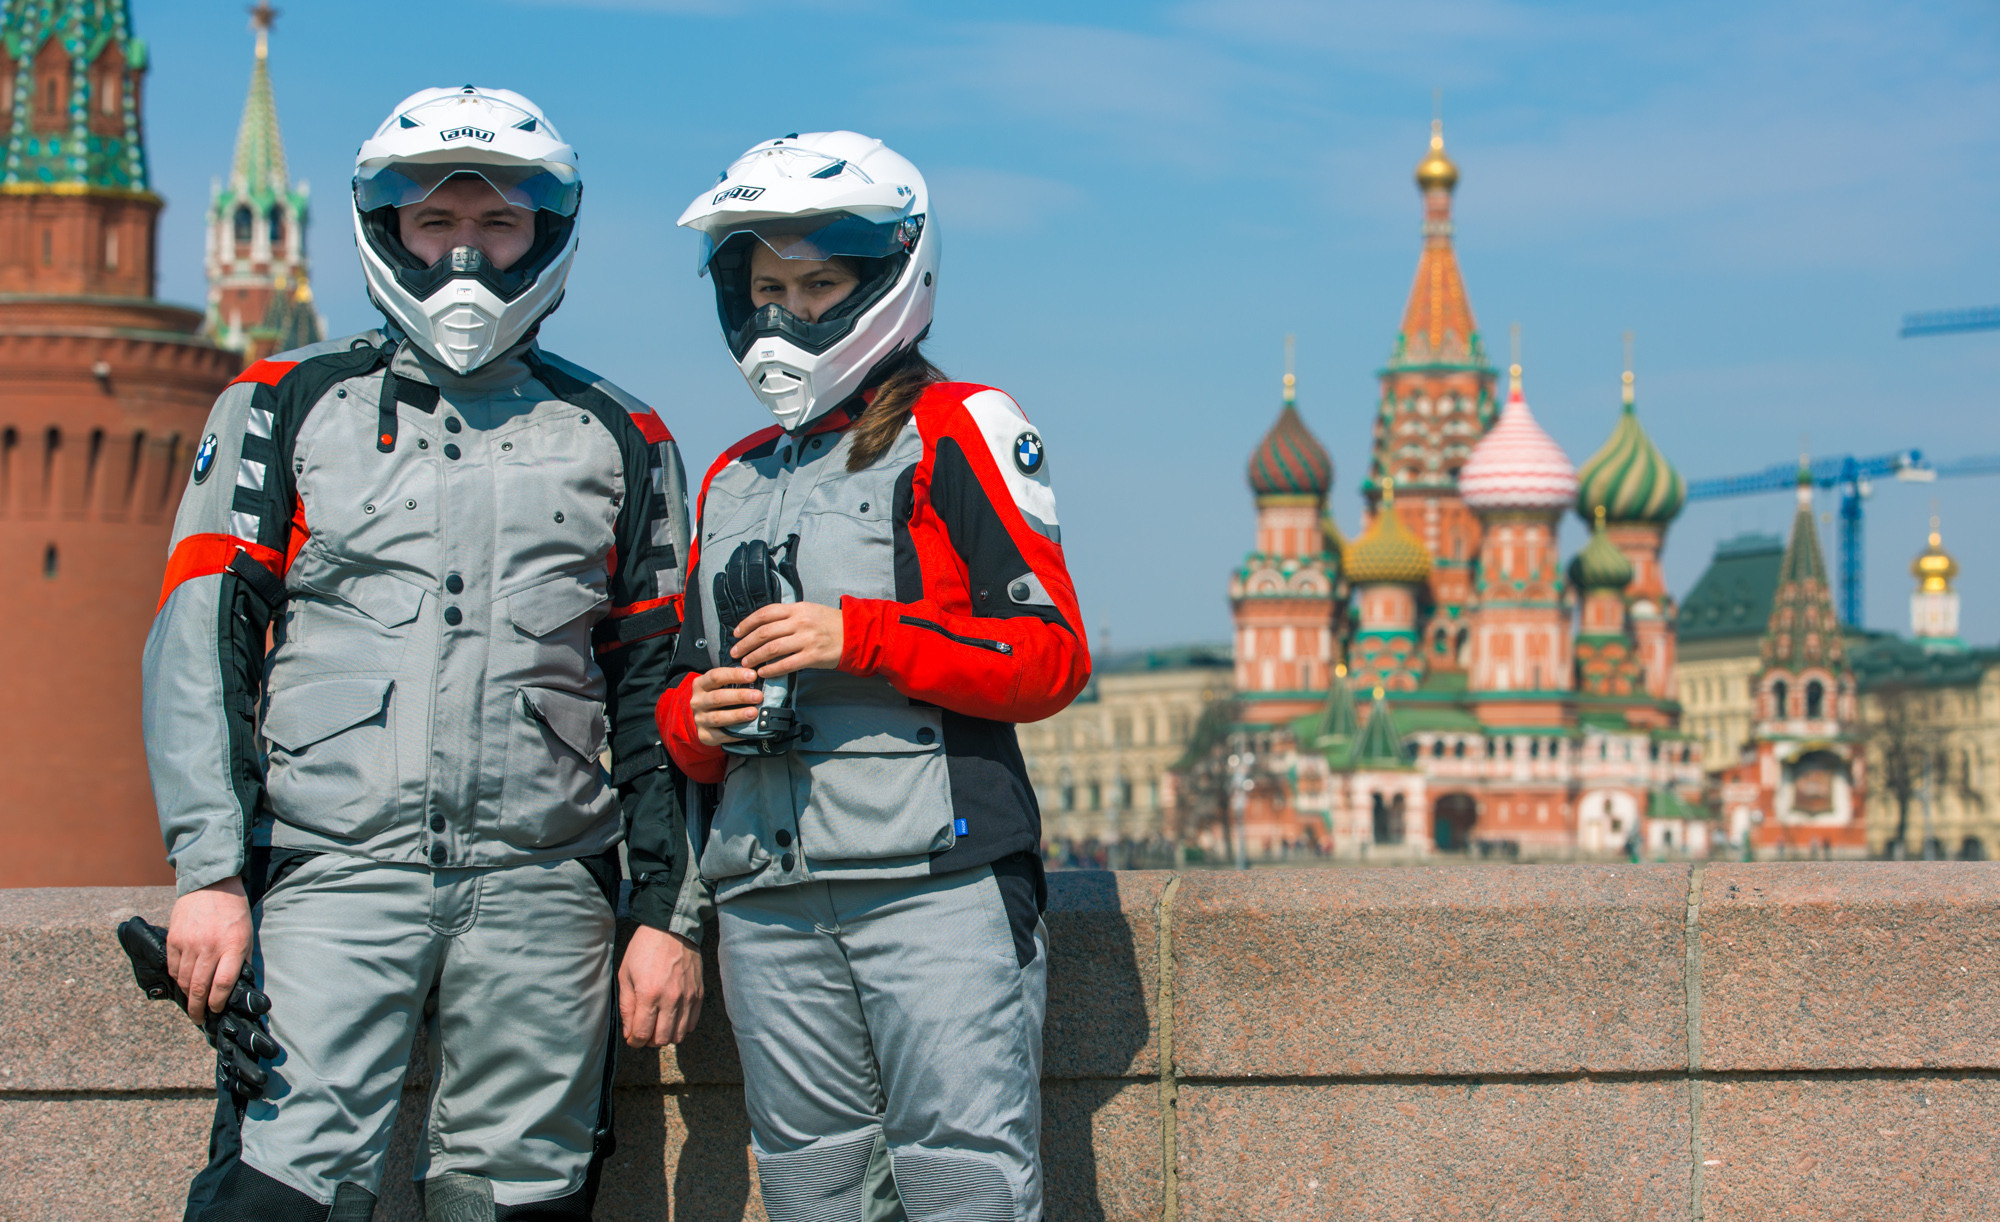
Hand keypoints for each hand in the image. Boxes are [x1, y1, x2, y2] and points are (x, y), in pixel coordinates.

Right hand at [166, 878, 251, 1024]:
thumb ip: (241, 959)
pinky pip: (173, 967)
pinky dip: (177, 979)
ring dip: (187, 996)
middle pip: (200, 987)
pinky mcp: (174, 939)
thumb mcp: (246, 934)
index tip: (216, 1010)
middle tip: (199, 1019)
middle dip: (198, 1008)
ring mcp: (189, 943)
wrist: (211, 884)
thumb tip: (237, 985)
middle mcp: (209, 947)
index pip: (223, 984)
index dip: (218, 1002)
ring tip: (191, 1004)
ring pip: (184, 980)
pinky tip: (183, 983)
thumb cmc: (234, 911)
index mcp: (232, 946)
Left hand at [618, 925, 703, 1046]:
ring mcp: (687, 997)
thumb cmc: (644, 949)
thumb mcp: (625, 975)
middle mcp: (671, 999)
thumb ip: (627, 1007)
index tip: (632, 1037)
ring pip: (678, 1035)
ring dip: (666, 1035)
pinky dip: (681, 1026)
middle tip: (644, 1030)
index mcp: (648, 994)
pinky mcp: (698, 993)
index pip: (642, 1034)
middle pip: (661, 1039)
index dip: (634, 1041)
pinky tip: (672, 1017)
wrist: (671, 928)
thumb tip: (629, 1032)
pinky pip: (692, 1023)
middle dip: (649, 1040)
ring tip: (658, 1024)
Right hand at [690, 666, 763, 745]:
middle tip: (758, 696)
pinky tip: (749, 729)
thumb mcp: (720, 685)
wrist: (703, 718)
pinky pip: (721, 735)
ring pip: (718, 717)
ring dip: (737, 715)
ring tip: (754, 712)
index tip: (753, 675)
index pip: (715, 676)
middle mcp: (697, 702)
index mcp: (700, 685)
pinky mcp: (705, 735)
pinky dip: (736, 733)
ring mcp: (700, 719)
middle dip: (739, 696)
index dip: (734, 675)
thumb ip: (733, 680)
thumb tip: (756, 676)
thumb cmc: (717, 696)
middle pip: (718, 697)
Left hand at [731, 602, 843, 676]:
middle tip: (735, 652)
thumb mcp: (809, 611)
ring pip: (771, 649)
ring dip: (754, 657)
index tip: (736, 633)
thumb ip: (788, 616)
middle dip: (745, 644)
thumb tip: (762, 627)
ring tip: (746, 664)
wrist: (856, 635)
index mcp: (797, 608)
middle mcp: (800, 622)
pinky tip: (763, 672)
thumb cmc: (830, 623)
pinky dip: (771, 669)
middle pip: (764, 633)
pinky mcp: (812, 656)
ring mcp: (807, 639)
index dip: (747, 624)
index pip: (764, 614)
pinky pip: (786, 664)